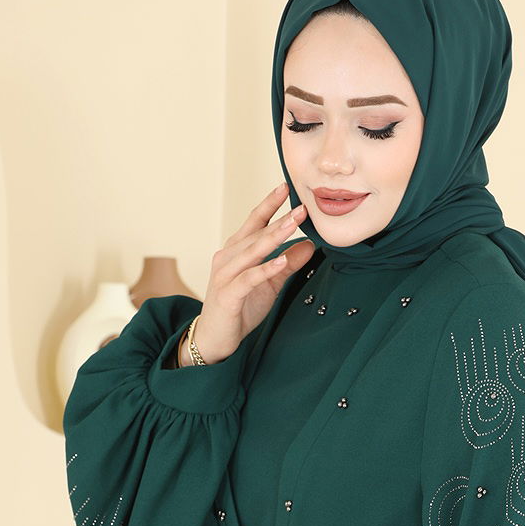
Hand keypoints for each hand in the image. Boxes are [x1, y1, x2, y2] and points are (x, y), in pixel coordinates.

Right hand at [194, 181, 315, 362]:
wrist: (215, 338)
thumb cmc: (239, 308)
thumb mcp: (269, 284)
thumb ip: (287, 264)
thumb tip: (310, 245)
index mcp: (236, 251)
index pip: (254, 222)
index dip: (269, 204)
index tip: (286, 187)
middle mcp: (228, 258)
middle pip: (256, 234)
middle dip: (280, 219)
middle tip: (302, 207)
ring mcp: (225, 275)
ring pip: (252, 252)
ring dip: (274, 237)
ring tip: (293, 224)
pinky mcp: (228, 295)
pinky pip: (248, 278)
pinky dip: (264, 269)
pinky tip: (280, 261)